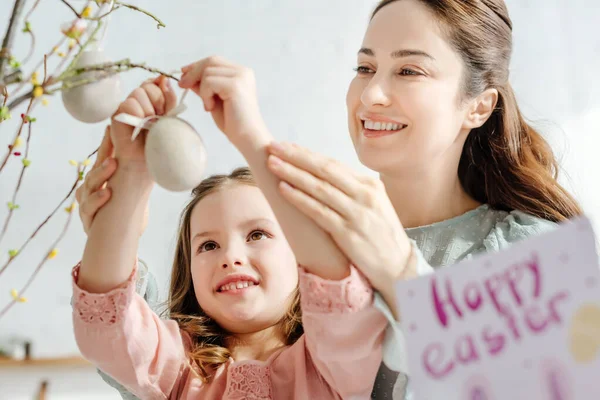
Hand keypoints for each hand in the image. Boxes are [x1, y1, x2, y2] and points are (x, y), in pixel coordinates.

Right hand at [76, 126, 149, 235]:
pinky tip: (107, 193)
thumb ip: (134, 165)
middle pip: (96, 167)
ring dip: (101, 174)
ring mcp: (88, 201)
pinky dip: (98, 199)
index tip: (112, 126)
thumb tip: (150, 140)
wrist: (120, 236)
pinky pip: (89, 207)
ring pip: (90, 185)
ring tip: (113, 164)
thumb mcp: (130, 184)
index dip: (107, 141)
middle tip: (115, 140)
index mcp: (104, 177)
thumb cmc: (125, 206)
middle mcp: (93, 187)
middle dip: (105, 153)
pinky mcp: (88, 217)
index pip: (106, 156)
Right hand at [110, 75, 177, 162]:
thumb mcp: (170, 117)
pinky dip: (137, 115)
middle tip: (156, 121)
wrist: (147, 160)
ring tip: (148, 126)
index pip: (156, 82)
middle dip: (157, 103)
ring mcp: (127, 106)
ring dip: (148, 111)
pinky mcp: (118, 114)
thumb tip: (164, 78)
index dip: (162, 95)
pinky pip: (129, 104)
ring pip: (139, 93)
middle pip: (148, 86)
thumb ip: (168, 98)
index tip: (165, 111)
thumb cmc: (159, 142)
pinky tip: (139, 127)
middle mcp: (139, 100)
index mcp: (152, 99)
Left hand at [178, 56, 266, 143]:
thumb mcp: (214, 99)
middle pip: (211, 61)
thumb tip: (186, 75)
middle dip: (193, 72)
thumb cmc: (233, 122)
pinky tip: (210, 107)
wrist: (246, 138)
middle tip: (182, 85)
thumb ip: (204, 86)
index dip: (197, 66)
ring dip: (201, 89)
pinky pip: (209, 82)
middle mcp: (243, 71)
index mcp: (241, 73)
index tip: (183, 74)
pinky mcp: (235, 85)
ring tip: (208, 105)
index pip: (215, 61)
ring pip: (207, 72)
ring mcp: (240, 77)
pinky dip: (205, 95)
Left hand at [266, 142, 416, 293]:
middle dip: (296, 156)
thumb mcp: (373, 207)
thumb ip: (352, 192)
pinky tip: (284, 189)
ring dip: (293, 174)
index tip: (286, 146)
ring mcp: (356, 214)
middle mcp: (364, 195)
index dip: (306, 154)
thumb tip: (323, 179)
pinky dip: (300, 199)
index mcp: (370, 186)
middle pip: (324, 169)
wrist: (398, 267)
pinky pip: (319, 212)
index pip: (333, 164)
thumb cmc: (381, 237)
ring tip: (273, 164)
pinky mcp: (348, 233)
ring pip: (319, 188)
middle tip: (274, 147)